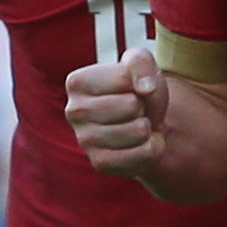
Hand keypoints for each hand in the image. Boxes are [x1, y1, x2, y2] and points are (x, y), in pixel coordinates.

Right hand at [66, 46, 172, 176]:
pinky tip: (141, 143)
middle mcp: (75, 112)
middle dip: (144, 106)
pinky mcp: (101, 163)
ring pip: (139, 131)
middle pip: (131, 105)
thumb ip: (141, 62)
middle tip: (135, 109)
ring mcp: (85, 141)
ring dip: (148, 127)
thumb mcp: (141, 64)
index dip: (139, 81)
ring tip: (137, 125)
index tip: (132, 87)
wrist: (143, 123)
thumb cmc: (136, 90)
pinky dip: (152, 148)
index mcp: (77, 82)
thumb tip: (145, 88)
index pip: (124, 78)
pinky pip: (142, 154)